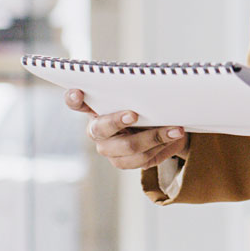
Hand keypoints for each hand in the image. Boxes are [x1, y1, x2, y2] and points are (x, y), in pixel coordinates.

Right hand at [65, 89, 189, 170]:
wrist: (165, 128)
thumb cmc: (148, 108)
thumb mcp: (143, 98)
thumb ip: (138, 94)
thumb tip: (152, 89)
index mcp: (95, 108)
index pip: (76, 103)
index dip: (74, 99)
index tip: (79, 92)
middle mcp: (97, 130)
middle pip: (101, 129)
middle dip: (118, 121)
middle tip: (134, 114)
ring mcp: (109, 148)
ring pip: (128, 147)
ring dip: (154, 137)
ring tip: (175, 129)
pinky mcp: (123, 162)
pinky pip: (141, 159)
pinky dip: (160, 148)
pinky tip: (172, 139)